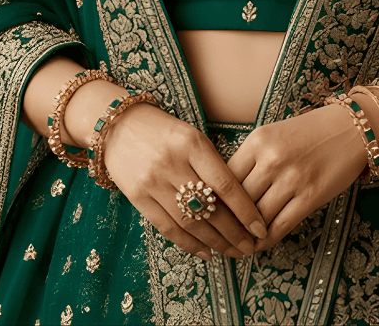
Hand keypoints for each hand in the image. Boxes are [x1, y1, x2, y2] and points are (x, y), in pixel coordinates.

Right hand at [100, 102, 267, 260]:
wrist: (119, 126)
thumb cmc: (163, 131)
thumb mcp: (192, 137)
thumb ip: (212, 165)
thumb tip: (238, 203)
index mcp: (192, 144)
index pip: (225, 184)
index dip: (245, 211)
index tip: (259, 228)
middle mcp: (173, 164)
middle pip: (209, 208)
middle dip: (234, 233)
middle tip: (250, 247)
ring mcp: (153, 182)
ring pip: (190, 222)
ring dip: (215, 243)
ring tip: (232, 252)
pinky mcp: (138, 197)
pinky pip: (167, 228)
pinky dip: (189, 244)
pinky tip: (206, 253)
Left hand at [226, 103, 368, 251]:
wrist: (350, 129)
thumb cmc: (307, 132)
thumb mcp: (272, 135)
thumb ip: (250, 159)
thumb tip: (226, 192)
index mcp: (257, 140)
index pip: (225, 177)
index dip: (217, 200)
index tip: (211, 213)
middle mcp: (272, 159)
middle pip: (239, 200)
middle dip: (229, 221)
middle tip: (221, 234)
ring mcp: (292, 179)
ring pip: (258, 217)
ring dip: (246, 234)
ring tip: (238, 243)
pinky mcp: (311, 196)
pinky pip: (281, 225)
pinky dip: (267, 239)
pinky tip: (260, 243)